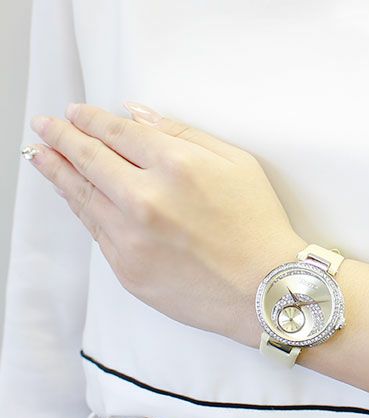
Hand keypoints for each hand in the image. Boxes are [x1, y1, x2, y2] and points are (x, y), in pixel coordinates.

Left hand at [23, 102, 306, 346]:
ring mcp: (132, 239)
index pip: (118, 132)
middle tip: (44, 127)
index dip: (92, 120)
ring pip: (82, 197)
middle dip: (61, 137)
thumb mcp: (237, 164)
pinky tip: (76, 196)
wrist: (265, 291)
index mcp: (176, 166)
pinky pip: (96, 232)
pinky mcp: (128, 270)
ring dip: (58, 172)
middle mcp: (146, 200)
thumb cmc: (259, 227)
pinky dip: (81, 209)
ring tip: (42, 156)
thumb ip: (184, 135)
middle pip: (89, 159)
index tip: (76, 114)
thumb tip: (138, 116)